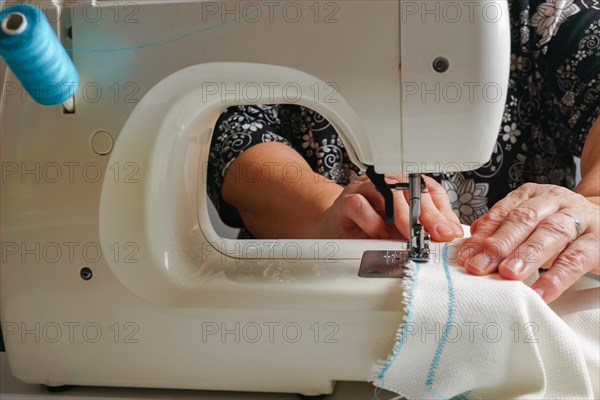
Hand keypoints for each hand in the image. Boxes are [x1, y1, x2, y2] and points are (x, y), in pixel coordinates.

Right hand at [319, 175, 463, 240]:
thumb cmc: (372, 225)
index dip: (442, 211)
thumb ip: (425, 228)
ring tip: (410, 236)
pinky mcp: (346, 200)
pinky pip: (360, 206)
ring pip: (388, 194)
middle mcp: (387, 182)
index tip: (449, 232)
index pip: (429, 191)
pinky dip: (372, 221)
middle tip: (436, 235)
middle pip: (412, 191)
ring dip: (402, 217)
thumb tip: (450, 233)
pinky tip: (380, 235)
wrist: (337, 228)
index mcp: (404, 185)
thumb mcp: (404, 228)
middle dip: (427, 215)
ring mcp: (366, 189)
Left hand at [457, 183, 599, 302]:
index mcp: (532, 195)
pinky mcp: (598, 241)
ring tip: (508, 274)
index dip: (483, 235)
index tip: (466, 255)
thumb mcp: (529, 222)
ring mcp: (580, 218)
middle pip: (524, 219)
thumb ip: (500, 229)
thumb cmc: (558, 224)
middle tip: (480, 265)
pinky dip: (558, 276)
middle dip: (499, 244)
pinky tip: (541, 292)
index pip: (502, 213)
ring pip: (552, 232)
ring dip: (527, 255)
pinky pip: (578, 258)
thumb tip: (470, 244)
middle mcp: (555, 202)